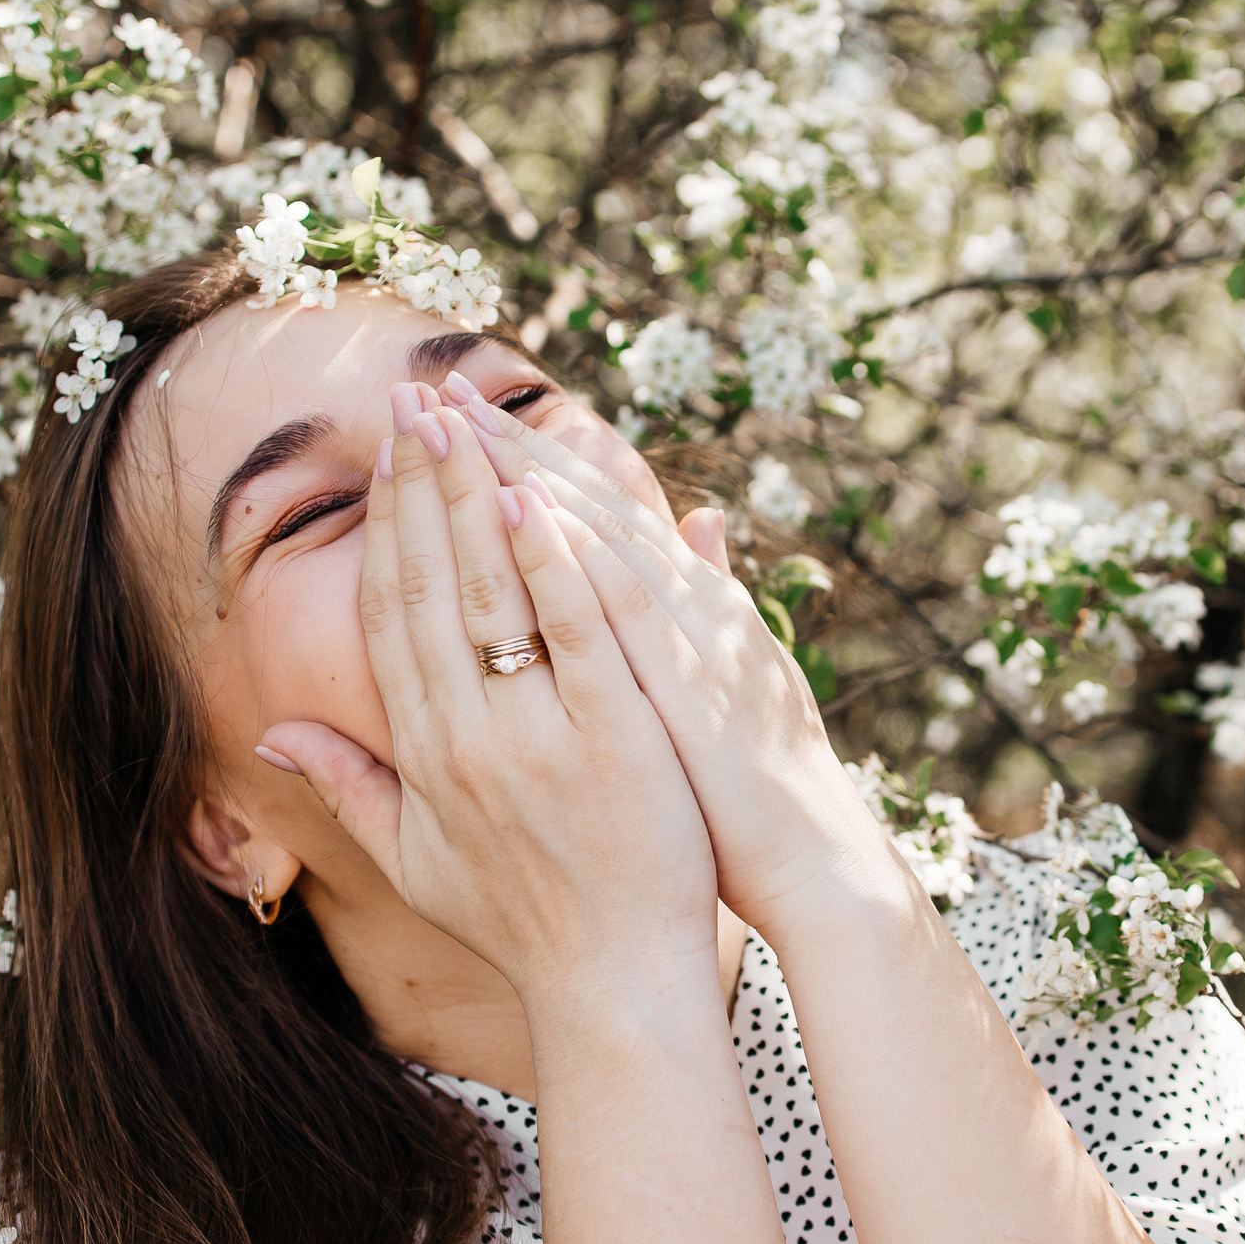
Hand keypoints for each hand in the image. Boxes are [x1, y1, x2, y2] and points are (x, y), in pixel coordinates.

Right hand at [257, 385, 725, 1000]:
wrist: (611, 990)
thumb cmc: (522, 924)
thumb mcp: (415, 861)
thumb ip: (348, 787)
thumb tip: (266, 732)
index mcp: (424, 757)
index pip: (392, 619)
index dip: (385, 532)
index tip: (385, 457)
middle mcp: (467, 741)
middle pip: (433, 590)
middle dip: (420, 489)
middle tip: (412, 401)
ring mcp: (538, 741)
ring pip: (494, 598)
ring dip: (475, 501)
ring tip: (463, 417)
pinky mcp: (613, 743)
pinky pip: (578, 637)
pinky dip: (554, 566)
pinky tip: (536, 498)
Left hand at [432, 371, 913, 942]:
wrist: (811, 857)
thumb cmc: (753, 784)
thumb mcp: (735, 670)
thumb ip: (709, 592)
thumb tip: (704, 517)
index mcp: (688, 603)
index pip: (592, 511)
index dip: (527, 455)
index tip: (458, 409)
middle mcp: (689, 604)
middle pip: (584, 506)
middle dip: (507, 444)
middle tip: (433, 386)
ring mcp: (692, 639)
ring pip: (599, 535)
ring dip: (527, 472)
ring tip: (459, 419)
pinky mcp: (690, 687)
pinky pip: (625, 609)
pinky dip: (579, 554)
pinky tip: (527, 509)